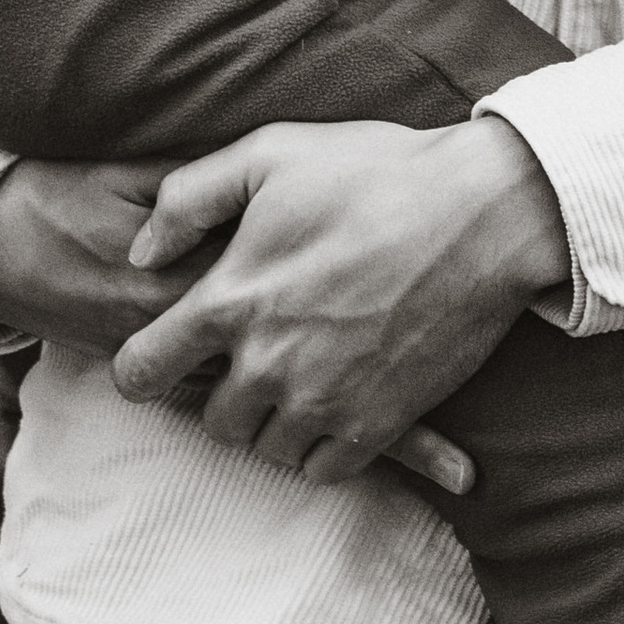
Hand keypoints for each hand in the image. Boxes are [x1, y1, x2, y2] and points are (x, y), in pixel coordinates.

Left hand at [0, 151, 477, 496]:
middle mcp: (268, 363)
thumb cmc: (376, 172)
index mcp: (231, 299)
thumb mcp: (270, 154)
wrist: (482, 212)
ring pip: (267, 448)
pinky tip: (337, 401)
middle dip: (223, 391)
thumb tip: (140, 253)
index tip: (168, 351)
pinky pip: (324, 469)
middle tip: (258, 352)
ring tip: (302, 372)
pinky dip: (323, 445)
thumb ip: (187, 200)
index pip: (141, 373)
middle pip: (211, 420)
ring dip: (275, 420)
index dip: (144, 365)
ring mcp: (324, 400)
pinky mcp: (379, 423)